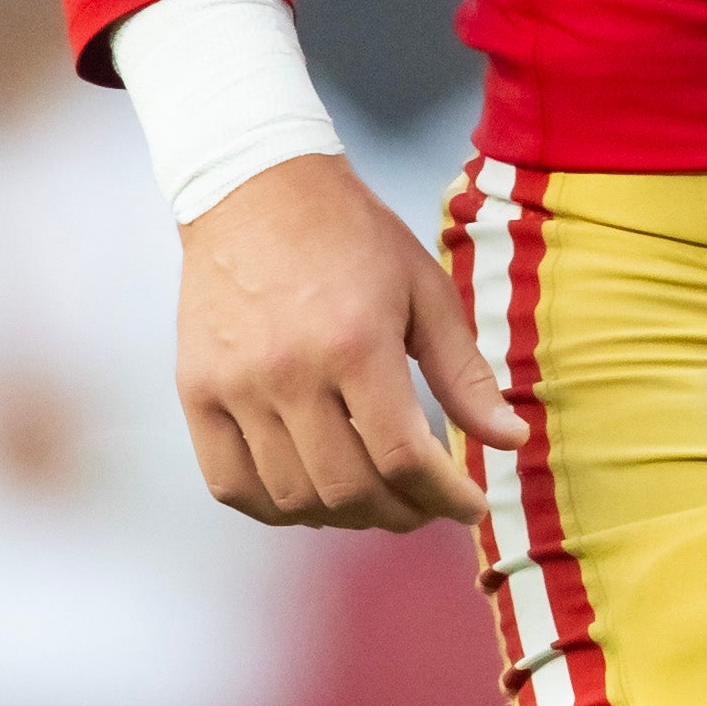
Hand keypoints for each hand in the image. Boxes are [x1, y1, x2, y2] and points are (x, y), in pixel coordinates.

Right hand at [172, 149, 526, 530]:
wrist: (255, 189)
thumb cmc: (352, 235)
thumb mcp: (425, 290)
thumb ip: (464, 374)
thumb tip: (510, 441)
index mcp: (356, 343)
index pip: (405, 457)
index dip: (445, 497)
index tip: (471, 507)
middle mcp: (290, 374)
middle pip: (349, 489)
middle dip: (402, 512)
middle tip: (426, 503)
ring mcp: (235, 388)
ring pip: (292, 498)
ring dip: (343, 515)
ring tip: (375, 498)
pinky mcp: (196, 394)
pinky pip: (231, 485)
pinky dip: (274, 508)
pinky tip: (310, 496)